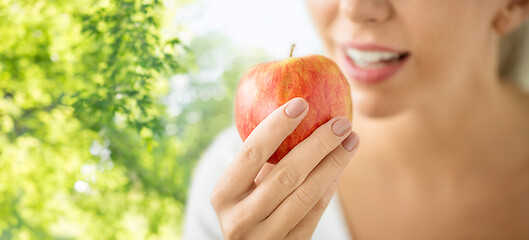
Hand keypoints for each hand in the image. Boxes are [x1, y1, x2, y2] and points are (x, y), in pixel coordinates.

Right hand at [211, 97, 358, 238]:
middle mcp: (240, 220)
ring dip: (334, 163)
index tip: (301, 103)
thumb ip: (256, 159)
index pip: (251, 153)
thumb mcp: (238, 186)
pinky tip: (340, 165)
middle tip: (341, 122)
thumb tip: (292, 108)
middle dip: (318, 144)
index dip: (276, 126)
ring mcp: (266, 238)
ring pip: (307, 195)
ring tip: (351, 140)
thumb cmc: (244, 205)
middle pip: (286, 174)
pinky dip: (330, 185)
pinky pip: (315, 211)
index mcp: (223, 195)